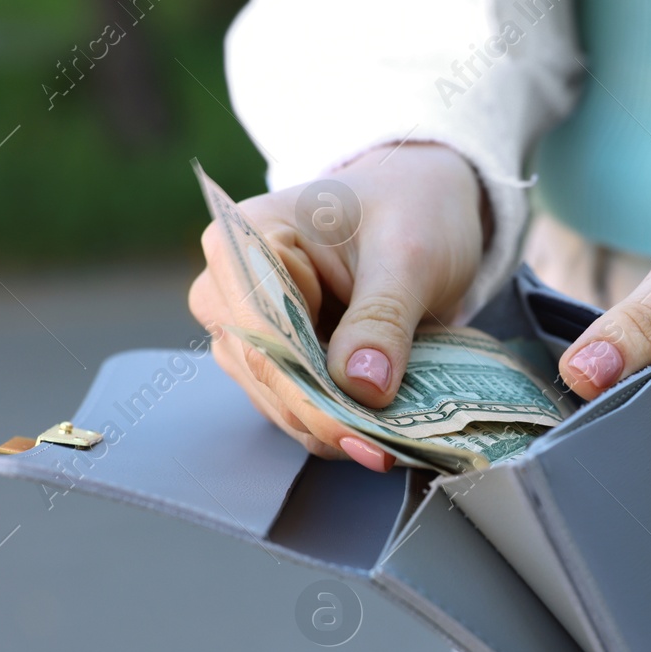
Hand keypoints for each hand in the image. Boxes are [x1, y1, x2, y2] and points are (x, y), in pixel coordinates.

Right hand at [188, 144, 486, 470]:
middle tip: (386, 450)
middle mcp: (229, 286)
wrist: (421, 201)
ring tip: (390, 442)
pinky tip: (376, 431)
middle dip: (323, 418)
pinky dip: (334, 421)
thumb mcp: (410, 254)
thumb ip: (383, 318)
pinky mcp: (274, 356)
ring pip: (274, 400)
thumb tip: (362, 387)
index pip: (264, 335)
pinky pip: (294, 403)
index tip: (359, 436)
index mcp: (245, 238)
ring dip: (330, 426)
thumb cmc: (411, 208)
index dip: (308, 395)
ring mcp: (245, 326)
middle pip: (264, 376)